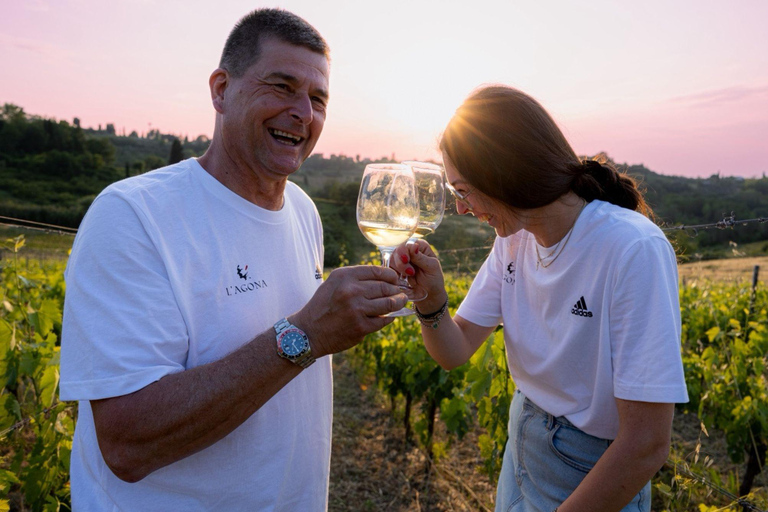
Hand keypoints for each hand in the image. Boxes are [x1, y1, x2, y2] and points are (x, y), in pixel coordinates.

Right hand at [290, 265, 407, 356]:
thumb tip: (384, 277)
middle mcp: (351, 291)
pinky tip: (390, 316)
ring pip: (388, 303)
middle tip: (401, 292)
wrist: (308, 332)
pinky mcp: (361, 327)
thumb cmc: (323, 305)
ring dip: (398, 302)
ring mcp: (357, 309)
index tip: (395, 279)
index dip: (391, 275)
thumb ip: (356, 278)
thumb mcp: (334, 283)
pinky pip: (383, 320)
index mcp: (344, 276)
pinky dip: (389, 317)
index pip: (377, 271)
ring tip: (400, 302)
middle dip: (396, 289)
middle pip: (385, 287)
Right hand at [391, 240, 447, 312]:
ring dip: (398, 268)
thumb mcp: (431, 267)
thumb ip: (421, 257)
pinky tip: (402, 279)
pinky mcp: (395, 268)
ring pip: (392, 258)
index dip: (404, 251)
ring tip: (409, 277)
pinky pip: (389, 268)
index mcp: (420, 246)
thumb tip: (414, 245)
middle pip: (397, 250)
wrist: (428, 294)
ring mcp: (401, 259)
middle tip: (410, 273)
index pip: (407, 243)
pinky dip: (394, 273)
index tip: (407, 260)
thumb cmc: (433, 279)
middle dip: (401, 262)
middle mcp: (409, 250)